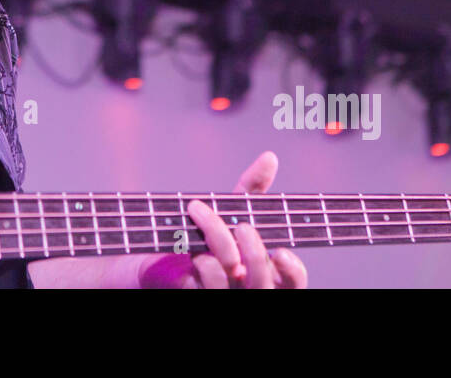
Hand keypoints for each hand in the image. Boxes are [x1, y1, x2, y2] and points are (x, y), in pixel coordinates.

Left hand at [138, 151, 307, 287]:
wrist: (157, 254)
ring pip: (231, 280)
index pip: (293, 284)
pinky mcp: (196, 294)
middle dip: (254, 253)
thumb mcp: (232, 207)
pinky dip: (201, 261)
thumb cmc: (205, 232)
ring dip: (219, 241)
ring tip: (200, 212)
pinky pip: (205, 284)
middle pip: (262, 282)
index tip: (280, 252)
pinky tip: (191, 246)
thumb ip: (253, 187)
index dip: (293, 272)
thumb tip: (270, 157)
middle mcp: (246, 288)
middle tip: (243, 227)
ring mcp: (223, 294)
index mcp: (264, 272)